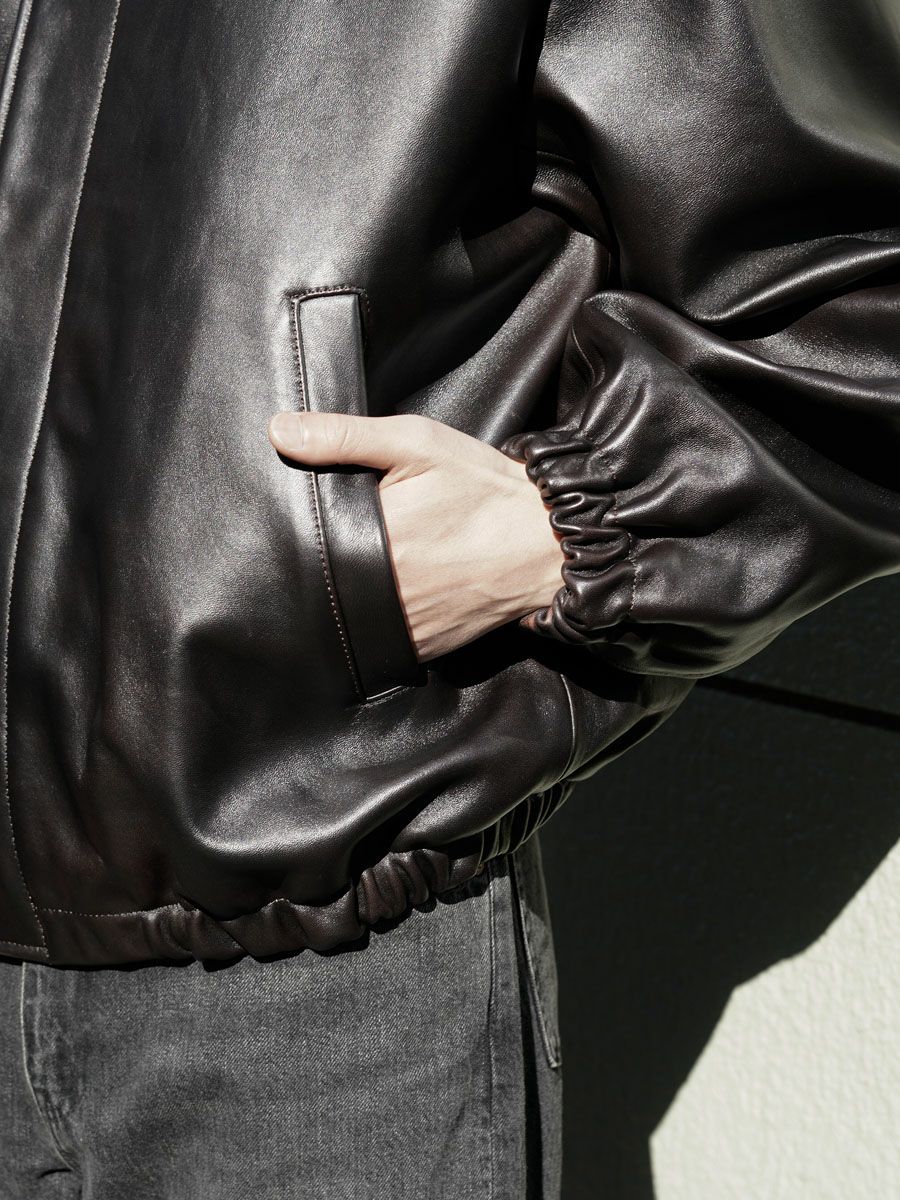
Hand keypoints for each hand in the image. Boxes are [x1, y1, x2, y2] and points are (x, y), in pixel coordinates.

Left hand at [267, 411, 566, 661]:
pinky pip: (379, 639)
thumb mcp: (419, 444)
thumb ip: (346, 437)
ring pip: (346, 615)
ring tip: (360, 567)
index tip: (303, 517)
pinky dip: (373, 620)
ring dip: (343, 595)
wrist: (548, 544)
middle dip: (322, 561)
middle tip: (336, 540)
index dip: (298, 529)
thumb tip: (279, 431)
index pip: (306, 539)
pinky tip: (387, 594)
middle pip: (323, 581)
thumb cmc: (485, 489)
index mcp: (376, 539)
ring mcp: (403, 626)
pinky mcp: (421, 648)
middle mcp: (384, 591)